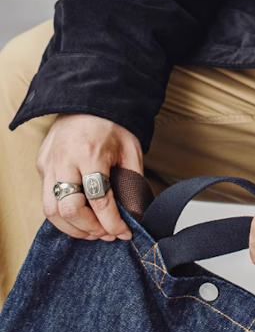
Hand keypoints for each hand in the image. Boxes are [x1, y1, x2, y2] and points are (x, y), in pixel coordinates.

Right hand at [37, 113, 143, 242]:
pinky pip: (47, 196)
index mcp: (91, 153)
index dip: (112, 223)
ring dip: (71, 227)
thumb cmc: (113, 123)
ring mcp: (49, 162)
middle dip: (90, 229)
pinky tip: (79, 215)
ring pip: (51, 209)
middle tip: (106, 235)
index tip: (123, 233)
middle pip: (70, 210)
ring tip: (91, 232)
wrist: (88, 97)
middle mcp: (65, 159)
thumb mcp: (131, 148)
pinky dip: (61, 212)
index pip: (99, 200)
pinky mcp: (41, 163)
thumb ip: (133, 180)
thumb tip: (135, 213)